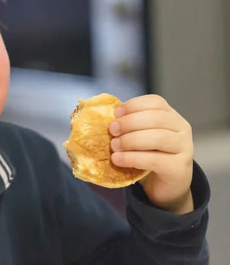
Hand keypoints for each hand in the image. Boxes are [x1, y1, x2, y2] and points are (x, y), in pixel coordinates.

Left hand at [109, 94, 193, 213]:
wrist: (166, 187)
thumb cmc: (149, 156)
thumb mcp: (140, 137)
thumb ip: (130, 126)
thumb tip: (106, 118)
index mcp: (171, 116)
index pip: (155, 102)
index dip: (133, 105)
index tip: (116, 113)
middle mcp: (182, 129)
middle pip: (156, 118)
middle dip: (129, 122)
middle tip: (111, 131)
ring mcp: (184, 148)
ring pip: (157, 137)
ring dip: (130, 140)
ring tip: (113, 146)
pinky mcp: (179, 168)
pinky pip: (154, 160)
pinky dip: (132, 158)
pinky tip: (117, 160)